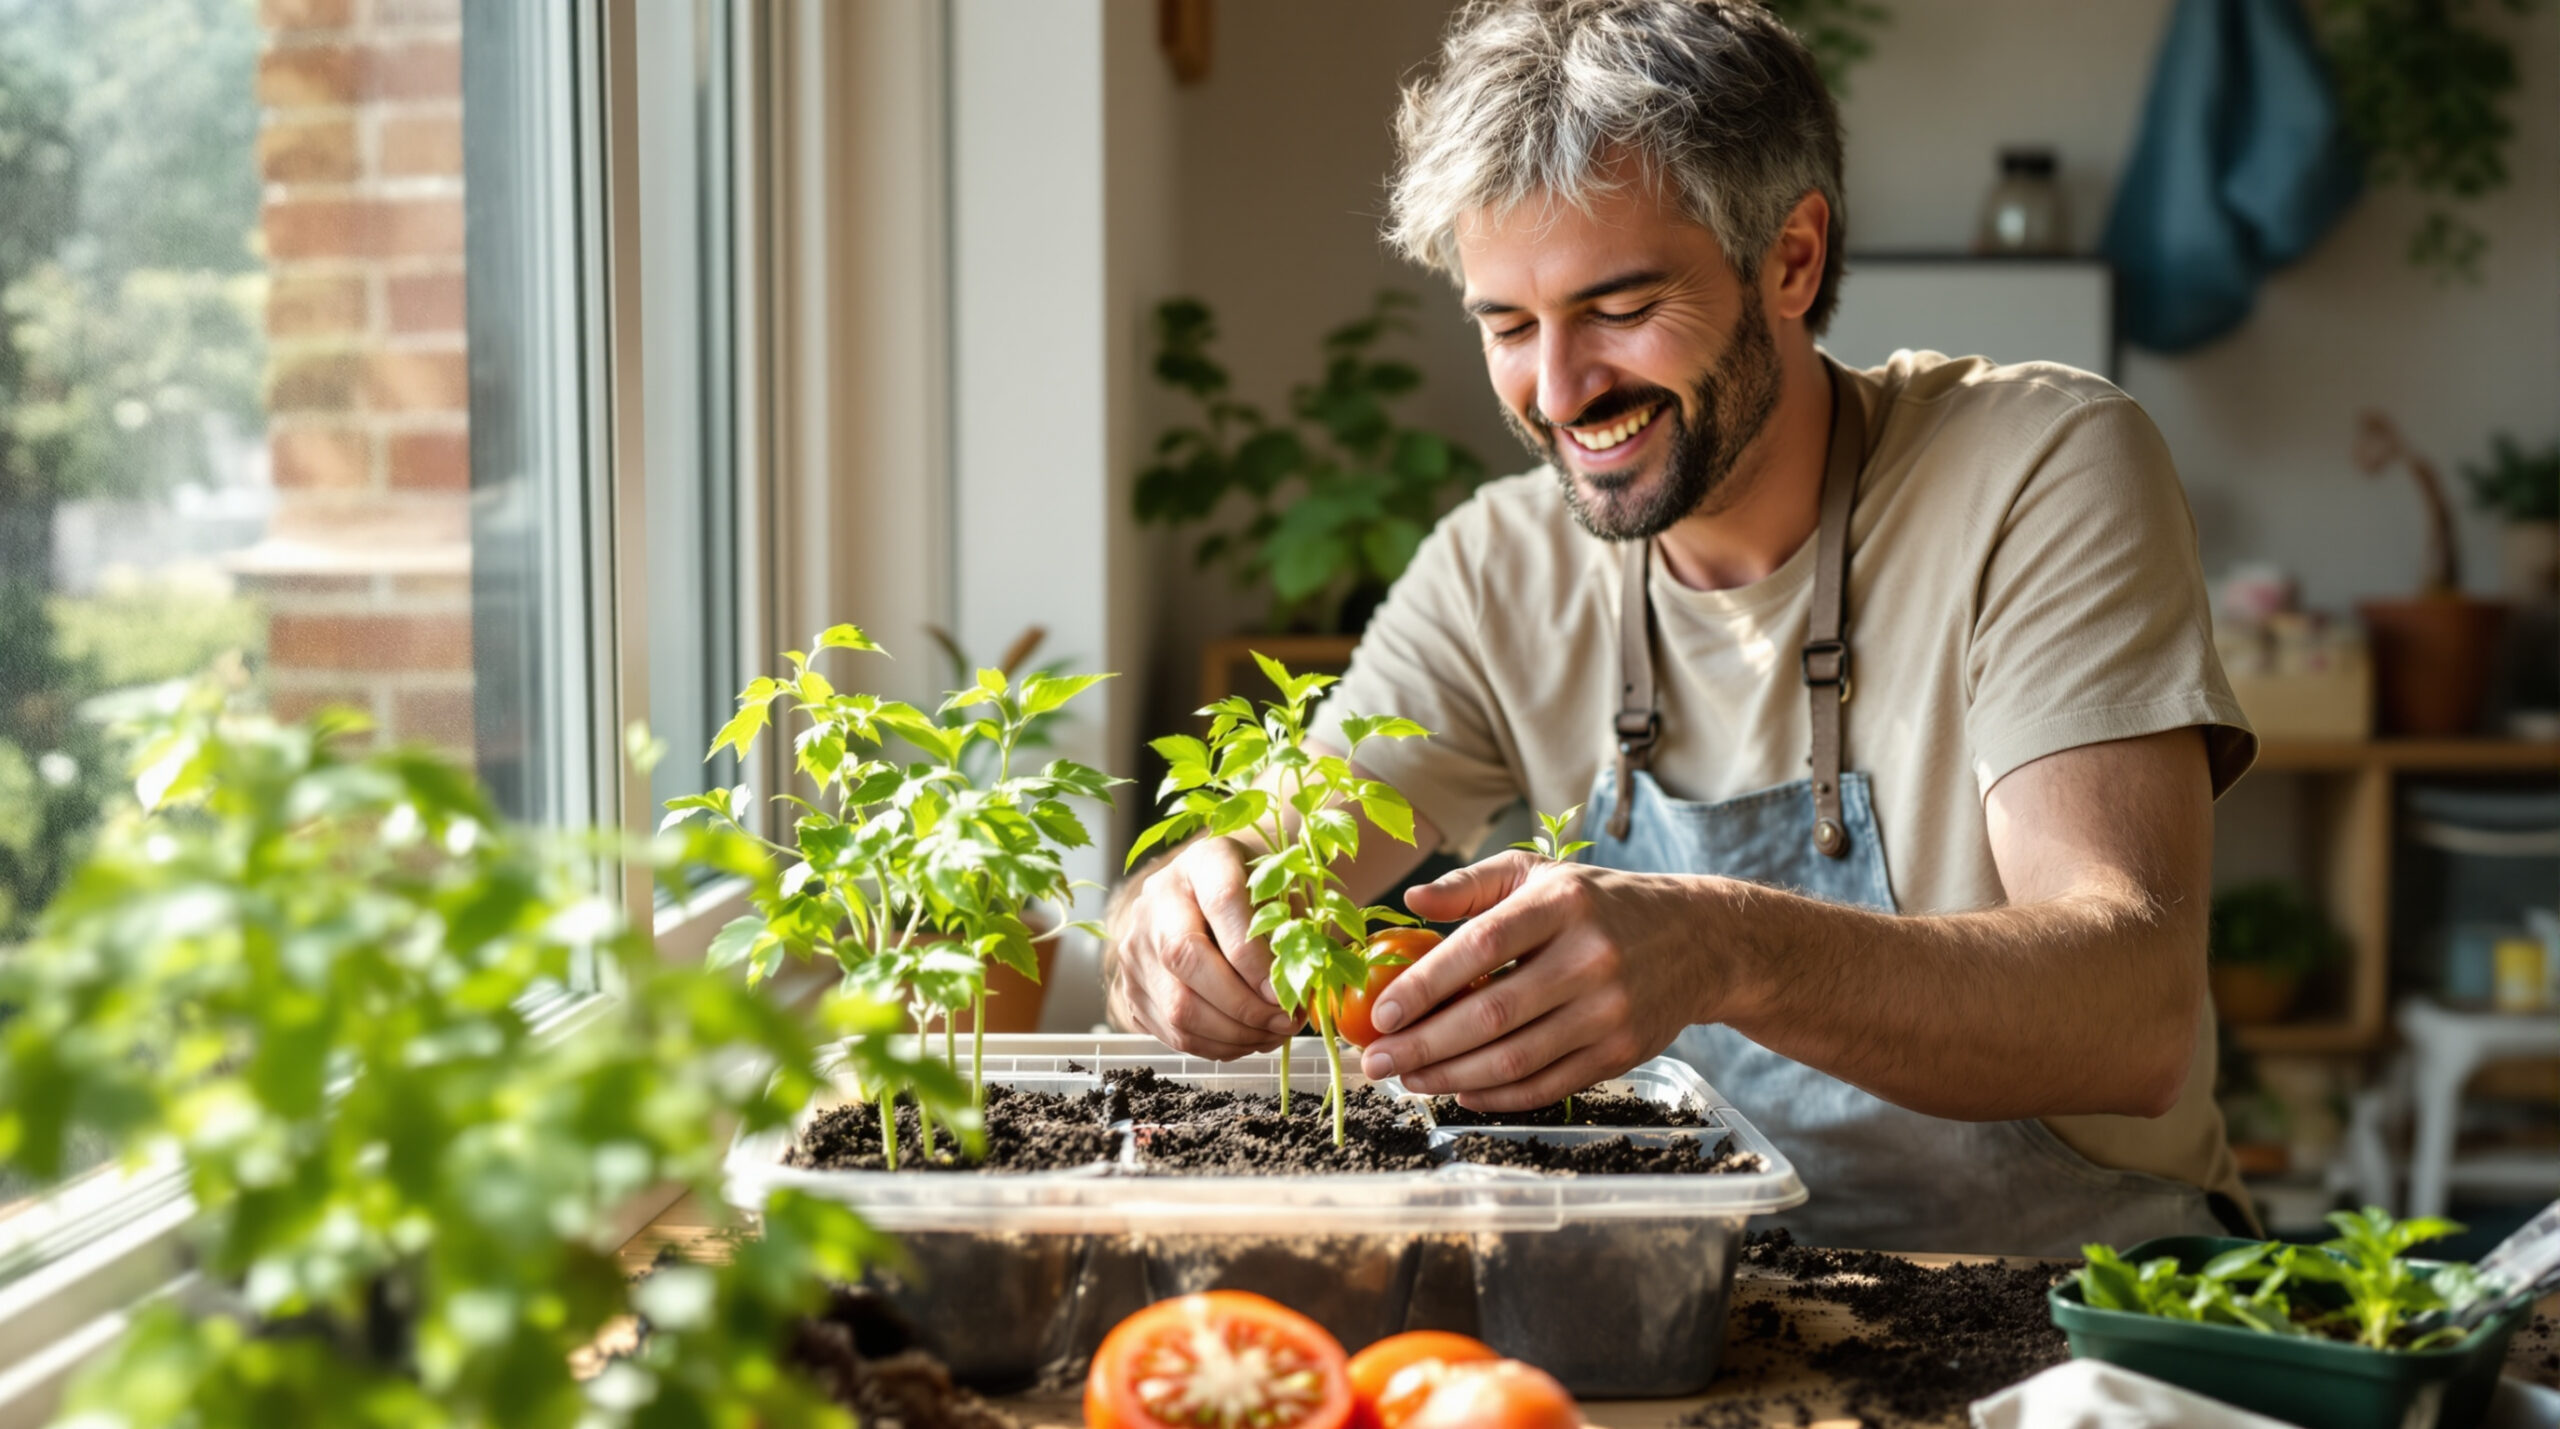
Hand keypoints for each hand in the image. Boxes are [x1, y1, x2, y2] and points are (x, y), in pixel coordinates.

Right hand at [1105, 836, 1302, 1057]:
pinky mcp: (1131, 989)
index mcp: (1202, 862)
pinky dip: (1217, 1047)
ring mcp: (1136, 947)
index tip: (1287, 993)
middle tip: (1286, 1022)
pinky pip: (1172, 1033)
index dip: (1255, 957)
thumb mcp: (1286, 898)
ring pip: (1178, 1007)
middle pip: (1185, 959)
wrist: (1217, 900)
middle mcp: (1156, 900)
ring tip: (1273, 1034)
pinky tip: (1248, 1039)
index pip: (1222, 903)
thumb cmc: (1262, 899)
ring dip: (1234, 1034)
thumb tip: (1295, 991)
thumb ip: (1291, 933)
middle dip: (1244, 1005)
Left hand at [1355, 852, 1732, 1111]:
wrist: (1699, 940)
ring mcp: (1610, 1011)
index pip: (1481, 946)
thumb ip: (1472, 884)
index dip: (1425, 984)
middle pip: (1492, 1014)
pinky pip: (1548, 1085)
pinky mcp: (1622, 1053)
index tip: (1382, 1014)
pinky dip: (1498, 1096)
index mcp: (1562, 904)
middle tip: (1377, 1062)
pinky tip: (1460, 1091)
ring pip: (1516, 1059)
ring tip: (1408, 1080)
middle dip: (1424, 1045)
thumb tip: (1409, 902)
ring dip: (1450, 1076)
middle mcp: (1590, 957)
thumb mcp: (1541, 874)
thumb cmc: (1600, 903)